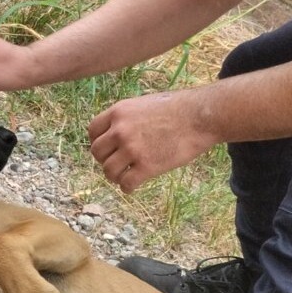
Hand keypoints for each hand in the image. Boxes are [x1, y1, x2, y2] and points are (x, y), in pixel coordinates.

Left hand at [87, 91, 214, 192]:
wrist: (199, 117)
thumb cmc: (176, 108)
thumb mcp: (142, 104)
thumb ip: (126, 118)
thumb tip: (115, 132)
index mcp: (118, 112)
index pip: (92, 131)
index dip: (97, 142)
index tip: (106, 149)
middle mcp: (120, 130)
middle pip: (97, 152)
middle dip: (104, 160)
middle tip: (115, 164)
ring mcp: (132, 149)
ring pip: (108, 170)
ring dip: (114, 176)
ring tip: (123, 177)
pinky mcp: (147, 166)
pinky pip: (126, 183)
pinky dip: (127, 187)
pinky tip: (132, 186)